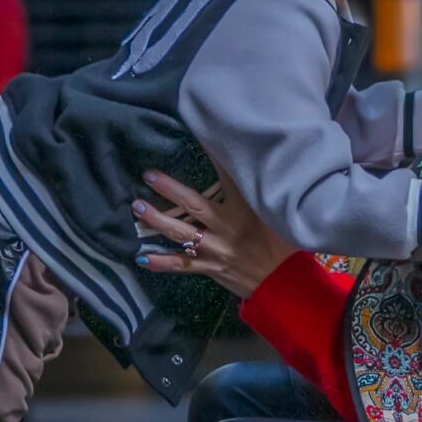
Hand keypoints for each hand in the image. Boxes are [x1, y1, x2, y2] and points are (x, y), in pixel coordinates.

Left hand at [133, 170, 295, 299]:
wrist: (284, 284)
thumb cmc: (282, 246)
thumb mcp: (275, 215)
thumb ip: (259, 196)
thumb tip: (252, 173)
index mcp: (245, 210)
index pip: (228, 178)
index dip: (213, 157)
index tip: (198, 136)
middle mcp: (227, 227)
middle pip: (193, 205)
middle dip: (169, 189)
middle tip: (149, 175)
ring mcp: (216, 248)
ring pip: (181, 233)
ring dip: (157, 220)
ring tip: (137, 207)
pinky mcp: (210, 267)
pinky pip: (182, 265)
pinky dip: (162, 262)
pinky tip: (142, 257)